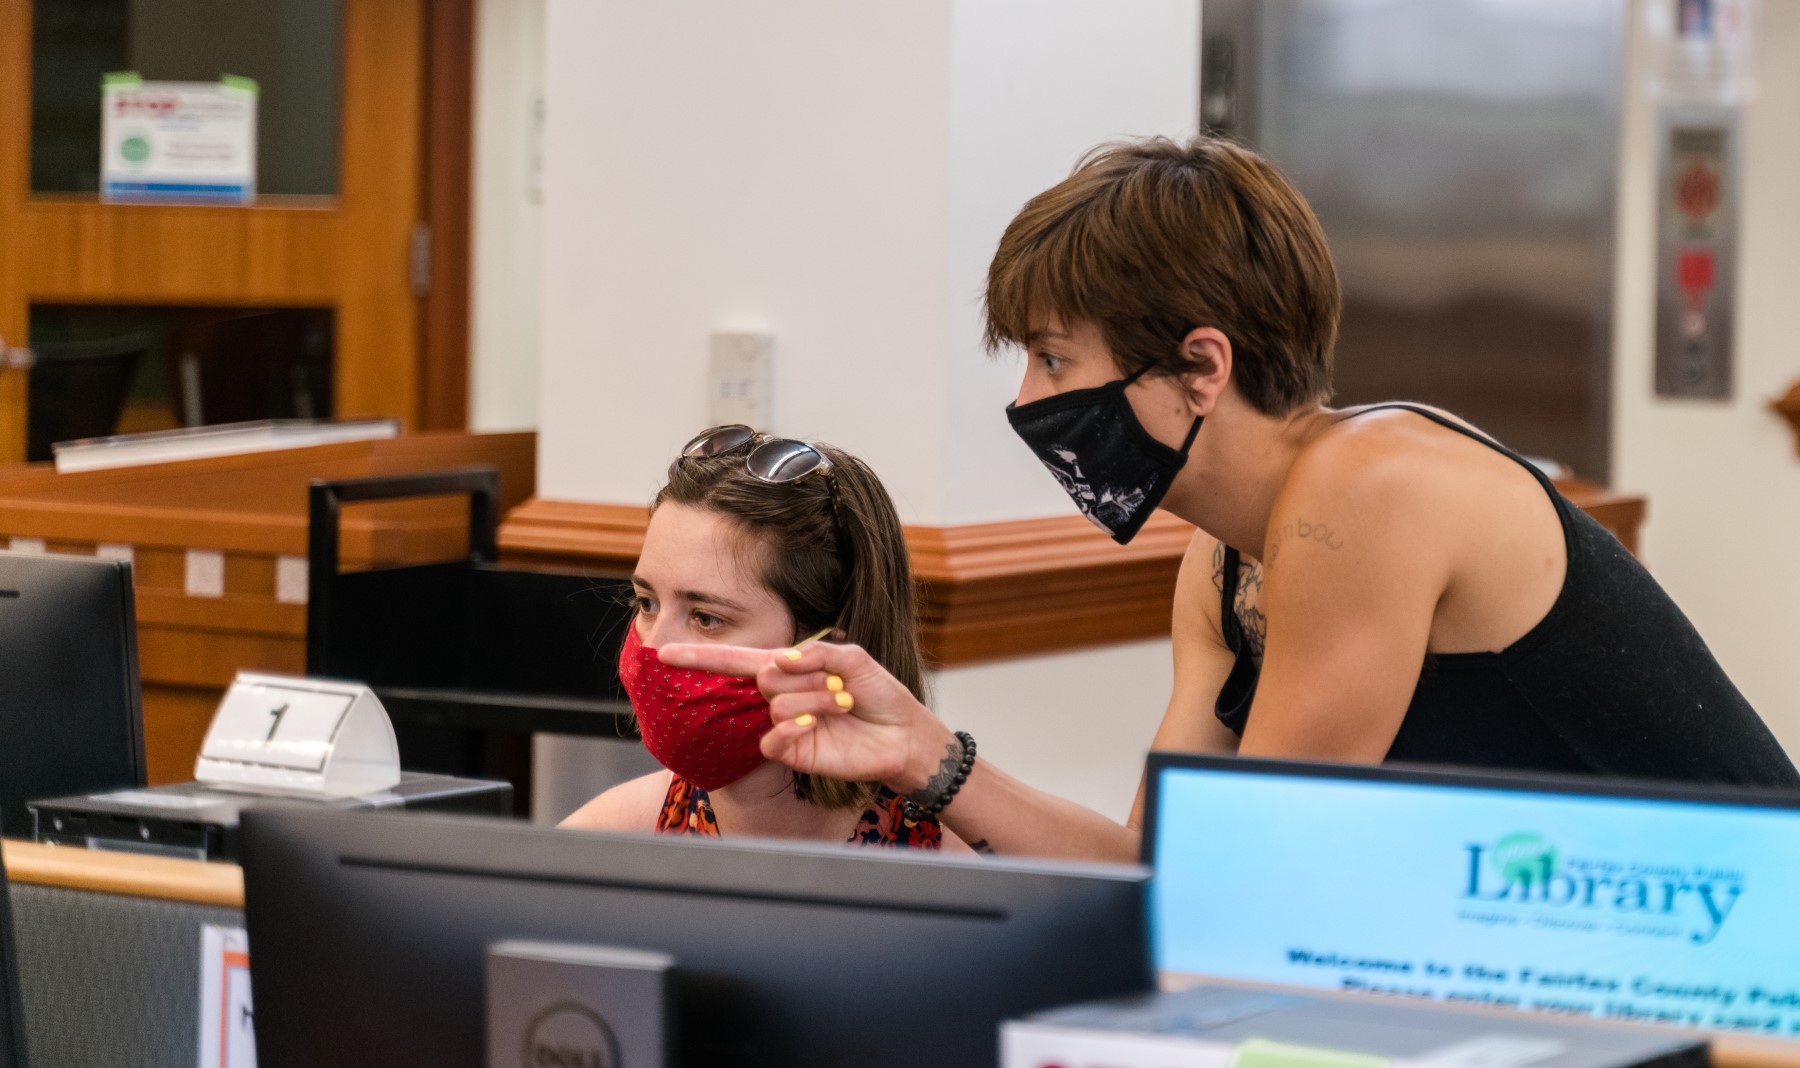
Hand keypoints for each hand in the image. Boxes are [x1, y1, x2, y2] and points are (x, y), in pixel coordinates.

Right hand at [654, 640, 954, 790]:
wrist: (903, 734)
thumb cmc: (880, 693)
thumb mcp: (854, 659)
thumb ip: (817, 652)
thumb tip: (779, 659)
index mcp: (790, 669)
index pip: (735, 660)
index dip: (699, 657)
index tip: (662, 651)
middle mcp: (781, 696)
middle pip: (765, 675)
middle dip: (806, 674)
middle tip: (840, 685)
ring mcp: (785, 725)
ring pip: (777, 702)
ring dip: (816, 697)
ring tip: (843, 703)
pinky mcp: (793, 753)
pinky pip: (774, 738)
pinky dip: (794, 726)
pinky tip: (815, 724)